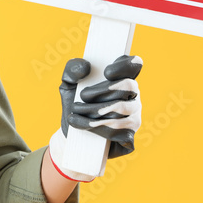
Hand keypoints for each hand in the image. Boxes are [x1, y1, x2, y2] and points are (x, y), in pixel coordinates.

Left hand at [49, 55, 142, 180]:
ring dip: (93, 110)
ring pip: (121, 110)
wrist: (71, 132)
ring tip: (76, 111)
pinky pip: (119, 132)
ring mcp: (134, 118)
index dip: (124, 65)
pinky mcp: (130, 138)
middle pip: (127, 86)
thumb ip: (73, 69)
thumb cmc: (74, 103)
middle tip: (83, 96)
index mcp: (121, 79)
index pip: (134, 65)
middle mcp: (133, 97)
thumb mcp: (68, 84)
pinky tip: (83, 127)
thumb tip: (86, 66)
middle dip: (102, 90)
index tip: (106, 72)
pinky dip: (97, 129)